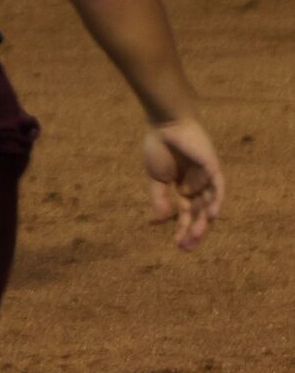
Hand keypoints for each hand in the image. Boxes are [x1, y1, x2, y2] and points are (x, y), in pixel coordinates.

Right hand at [142, 118, 223, 250]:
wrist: (166, 125)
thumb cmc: (159, 147)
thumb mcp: (156, 178)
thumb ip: (159, 199)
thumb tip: (161, 221)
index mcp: (183, 188)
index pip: (185, 214)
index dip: (182, 229)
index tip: (178, 246)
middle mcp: (198, 186)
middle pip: (198, 213)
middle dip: (193, 230)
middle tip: (186, 246)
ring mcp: (206, 178)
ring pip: (208, 204)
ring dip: (203, 221)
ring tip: (196, 234)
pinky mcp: (212, 168)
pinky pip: (217, 187)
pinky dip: (215, 201)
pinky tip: (210, 215)